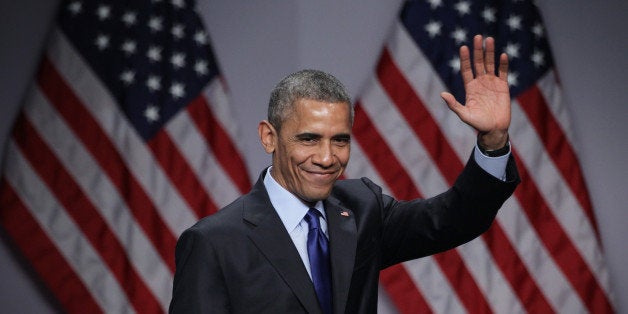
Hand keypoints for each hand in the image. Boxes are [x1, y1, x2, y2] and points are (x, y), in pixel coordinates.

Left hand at [440, 35, 510, 149]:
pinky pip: (503, 72)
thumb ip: (453, 104)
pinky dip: (503, 64)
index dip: (465, 59)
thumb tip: (442, 94)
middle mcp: (480, 82)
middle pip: (478, 63)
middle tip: (477, 37)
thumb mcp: (464, 114)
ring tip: (489, 39)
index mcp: (470, 87)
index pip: (466, 69)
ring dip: (490, 52)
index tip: (463, 47)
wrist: (494, 129)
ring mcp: (492, 83)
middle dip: (477, 50)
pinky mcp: (503, 86)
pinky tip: (502, 55)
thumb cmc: (477, 123)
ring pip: (490, 64)